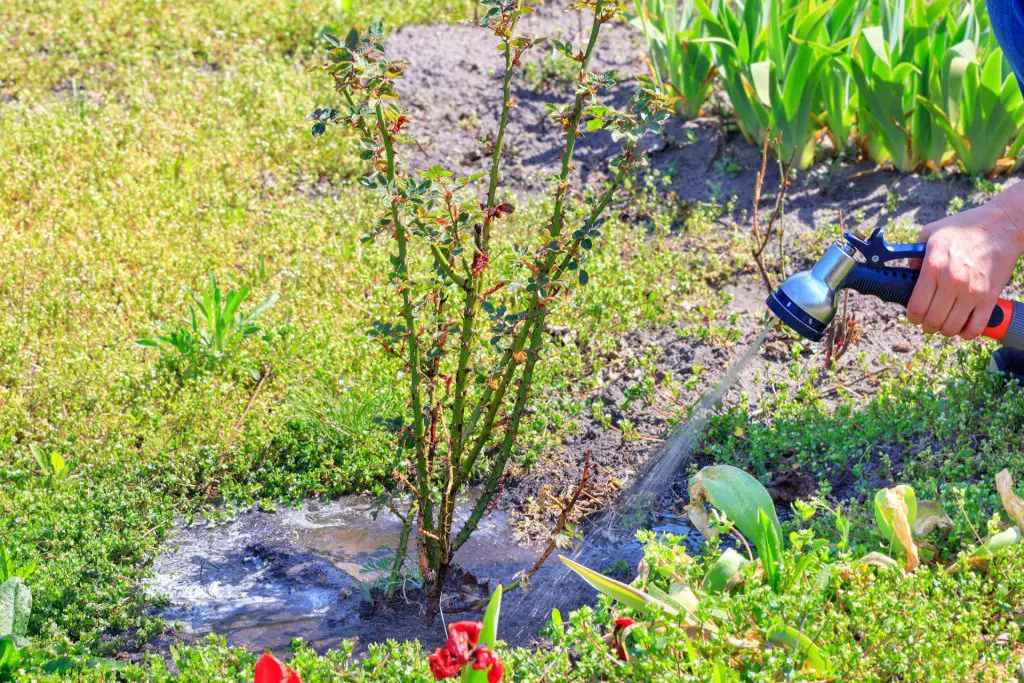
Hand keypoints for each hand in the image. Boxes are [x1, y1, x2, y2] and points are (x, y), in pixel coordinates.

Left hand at [907, 188, 1023, 338]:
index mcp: (933, 267)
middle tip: (928, 321)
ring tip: (944, 323)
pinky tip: (963, 326)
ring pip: (952, 328)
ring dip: (945, 330)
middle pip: (932, 321)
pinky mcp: (990, 297)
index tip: (914, 316)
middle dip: (926, 325)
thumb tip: (908, 273)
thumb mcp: (931, 233)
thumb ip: (915, 255)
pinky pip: (976, 327)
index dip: (912, 317)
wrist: (1003, 225)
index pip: (916, 306)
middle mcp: (951, 282)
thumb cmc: (965, 227)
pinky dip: (967, 333)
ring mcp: (972, 291)